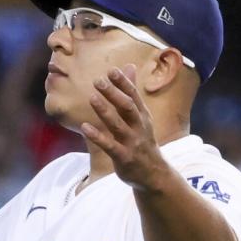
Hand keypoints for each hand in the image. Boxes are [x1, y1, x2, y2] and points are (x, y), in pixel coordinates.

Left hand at [81, 65, 169, 189]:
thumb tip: (129, 66)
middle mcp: (139, 128)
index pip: (134, 96)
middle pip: (127, 108)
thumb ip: (132, 93)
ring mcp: (132, 143)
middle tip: (99, 81)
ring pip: (118, 125)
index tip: (112, 70)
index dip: (123, 83)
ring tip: (92, 97)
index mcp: (143, 116)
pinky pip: (109, 146)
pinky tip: (85, 127)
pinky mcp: (124, 158)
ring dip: (105, 111)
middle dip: (114, 94)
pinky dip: (98, 137)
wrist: (154, 174)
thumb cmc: (143, 142)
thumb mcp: (141, 117)